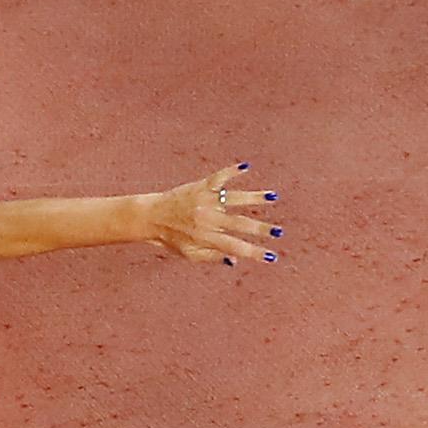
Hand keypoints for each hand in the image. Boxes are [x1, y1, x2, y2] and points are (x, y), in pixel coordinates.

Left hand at [144, 163, 282, 267]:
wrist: (149, 217)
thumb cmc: (170, 238)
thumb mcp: (189, 253)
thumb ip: (211, 257)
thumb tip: (235, 261)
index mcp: (206, 238)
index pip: (235, 247)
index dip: (254, 252)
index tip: (271, 256)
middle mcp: (207, 219)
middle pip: (239, 224)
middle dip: (261, 229)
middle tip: (279, 231)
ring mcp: (204, 201)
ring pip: (234, 199)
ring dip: (254, 198)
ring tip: (273, 197)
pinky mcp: (200, 186)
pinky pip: (218, 178)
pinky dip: (231, 172)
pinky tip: (245, 167)